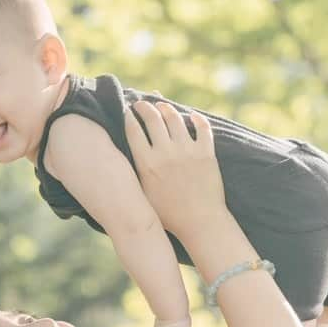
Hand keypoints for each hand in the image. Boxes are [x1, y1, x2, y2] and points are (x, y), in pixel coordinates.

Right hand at [124, 99, 225, 240]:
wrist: (199, 222)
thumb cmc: (168, 215)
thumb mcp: (143, 195)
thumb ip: (134, 175)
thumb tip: (121, 163)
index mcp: (147, 163)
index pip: (133, 130)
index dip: (128, 116)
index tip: (127, 111)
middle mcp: (166, 153)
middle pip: (152, 118)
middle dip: (144, 106)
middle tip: (141, 104)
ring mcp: (187, 151)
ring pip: (174, 118)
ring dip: (166, 108)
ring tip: (162, 106)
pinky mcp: (206, 153)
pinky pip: (202, 127)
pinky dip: (196, 118)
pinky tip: (192, 116)